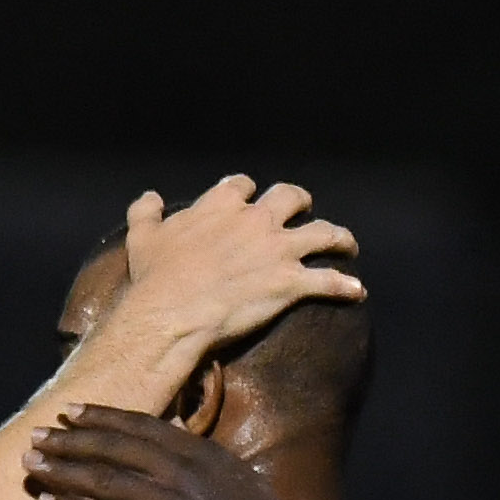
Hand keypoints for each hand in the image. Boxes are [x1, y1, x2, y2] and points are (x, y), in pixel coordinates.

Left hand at [26, 409, 345, 499]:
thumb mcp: (240, 485)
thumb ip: (208, 470)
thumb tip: (189, 463)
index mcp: (202, 453)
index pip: (143, 426)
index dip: (104, 418)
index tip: (74, 412)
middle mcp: (183, 468)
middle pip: (115, 446)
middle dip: (72, 439)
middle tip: (38, 436)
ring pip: (104, 477)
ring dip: (63, 470)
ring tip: (31, 465)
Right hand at [94, 177, 362, 367]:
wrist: (172, 314)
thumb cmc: (155, 278)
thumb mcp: (141, 237)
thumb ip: (146, 212)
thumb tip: (150, 196)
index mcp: (222, 205)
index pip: (242, 186)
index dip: (247, 191)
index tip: (248, 198)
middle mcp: (256, 220)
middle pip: (290, 198)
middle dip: (299, 202)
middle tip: (304, 210)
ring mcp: (277, 250)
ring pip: (322, 233)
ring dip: (339, 238)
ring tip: (347, 245)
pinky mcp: (290, 283)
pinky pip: (328, 282)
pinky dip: (346, 286)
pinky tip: (357, 291)